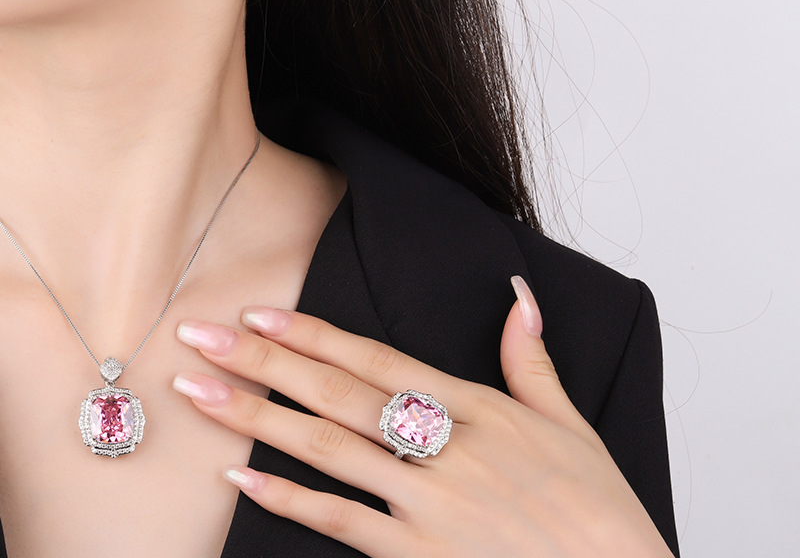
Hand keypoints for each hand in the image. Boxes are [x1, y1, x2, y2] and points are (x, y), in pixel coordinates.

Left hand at [173, 277, 673, 556]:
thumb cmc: (596, 509)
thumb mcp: (568, 423)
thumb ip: (531, 359)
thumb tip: (519, 296)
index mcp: (477, 408)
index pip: (377, 360)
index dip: (316, 335)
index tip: (262, 314)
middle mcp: (445, 448)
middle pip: (337, 395)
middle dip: (263, 363)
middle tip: (202, 338)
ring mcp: (428, 505)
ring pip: (327, 451)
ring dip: (257, 420)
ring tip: (201, 393)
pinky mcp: (420, 557)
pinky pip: (342, 524)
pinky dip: (289, 502)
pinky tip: (242, 483)